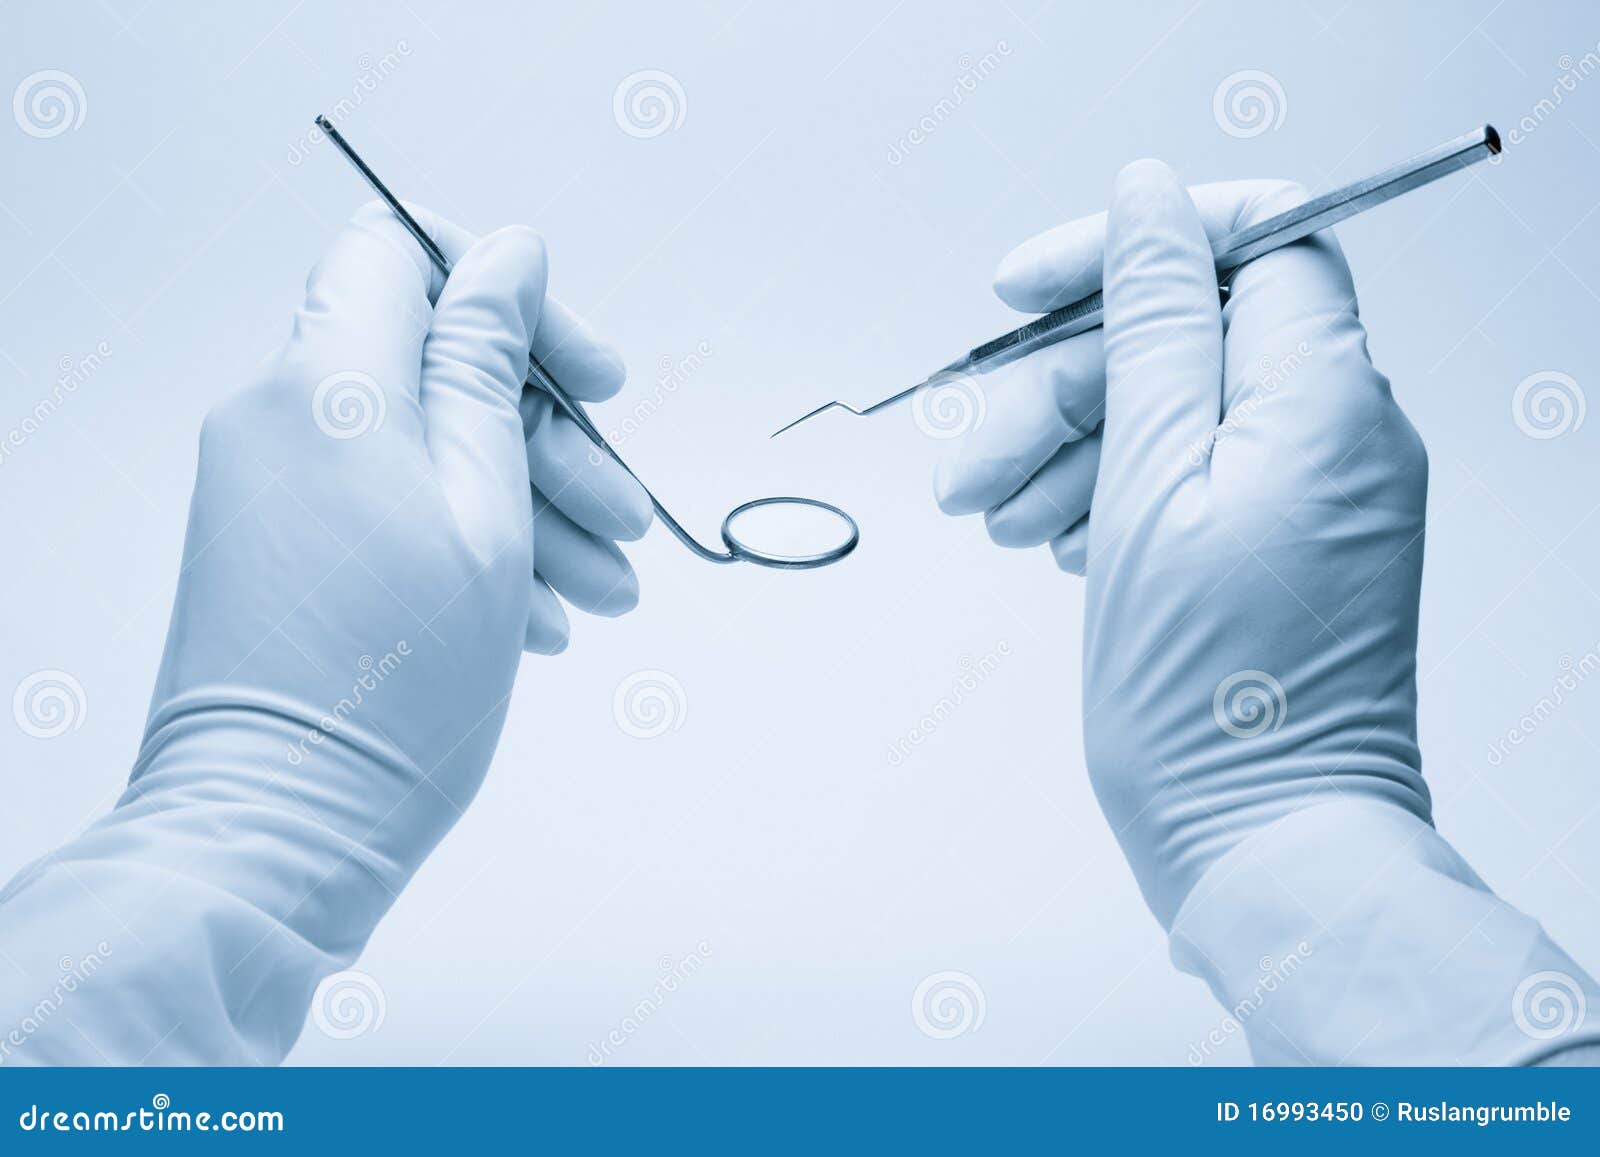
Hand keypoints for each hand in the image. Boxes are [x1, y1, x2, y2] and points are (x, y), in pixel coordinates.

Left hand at [2, 203, 651, 1061]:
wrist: (278, 829)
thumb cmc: (393, 682)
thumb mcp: (484, 503)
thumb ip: (490, 363)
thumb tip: (507, 252)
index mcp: (327, 385)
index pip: (403, 251)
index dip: (506, 291)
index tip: (585, 371)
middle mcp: (283, 420)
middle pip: (434, 364)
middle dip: (547, 430)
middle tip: (621, 507)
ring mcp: (276, 490)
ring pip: (426, 447)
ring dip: (529, 504)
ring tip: (606, 590)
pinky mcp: (283, 552)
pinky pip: (390, 508)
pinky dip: (471, 543)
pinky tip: (543, 616)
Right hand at [937, 168, 1431, 924]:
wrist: (1263, 846)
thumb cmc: (1209, 694)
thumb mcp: (1150, 480)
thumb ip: (1152, 322)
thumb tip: (1149, 199)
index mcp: (1323, 396)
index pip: (1248, 237)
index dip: (1129, 246)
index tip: (1025, 289)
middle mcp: (1336, 433)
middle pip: (1185, 337)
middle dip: (1063, 385)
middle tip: (976, 463)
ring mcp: (1312, 494)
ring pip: (1171, 412)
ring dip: (1068, 451)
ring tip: (1003, 523)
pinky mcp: (1282, 547)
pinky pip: (1188, 479)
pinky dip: (1109, 498)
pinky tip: (1059, 547)